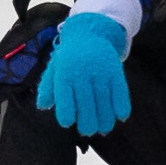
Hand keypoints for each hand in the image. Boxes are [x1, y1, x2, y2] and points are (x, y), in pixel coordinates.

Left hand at [36, 12, 130, 136]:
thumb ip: (47, 88)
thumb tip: (43, 107)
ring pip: (105, 102)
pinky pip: (121, 93)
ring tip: (103, 129)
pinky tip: (120, 117)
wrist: (89, 33)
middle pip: (87, 105)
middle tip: (87, 131)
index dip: (67, 114)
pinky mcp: (116, 71)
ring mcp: (101, 72)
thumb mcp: (54, 68)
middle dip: (87, 123)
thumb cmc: (69, 56)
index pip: (65, 99)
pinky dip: (122, 107)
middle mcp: (83, 73)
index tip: (68, 122)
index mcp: (65, 74)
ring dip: (105, 120)